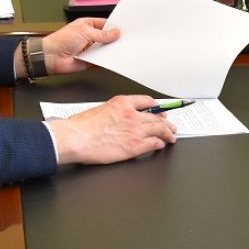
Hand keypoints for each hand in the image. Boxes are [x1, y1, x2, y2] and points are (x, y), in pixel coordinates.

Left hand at [42, 17, 119, 75]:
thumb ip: (102, 34)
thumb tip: (115, 32)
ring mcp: (90, 48)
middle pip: (106, 37)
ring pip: (105, 49)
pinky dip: (107, 60)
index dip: (114, 26)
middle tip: (125, 39)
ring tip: (121, 48)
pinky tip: (113, 58)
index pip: (105, 24)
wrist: (51, 57)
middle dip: (114, 39)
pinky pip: (101, 60)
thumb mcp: (85, 32)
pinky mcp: (90, 60)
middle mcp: (89, 36)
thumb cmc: (61, 40)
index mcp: (87, 25)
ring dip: (110, 49)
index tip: (124, 29)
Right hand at [47, 94, 177, 164]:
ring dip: (168, 133)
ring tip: (172, 136)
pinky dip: (160, 143)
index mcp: (122, 103)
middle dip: (166, 122)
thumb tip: (121, 118)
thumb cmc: (81, 126)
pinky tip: (161, 145)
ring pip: (159, 129)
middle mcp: (132, 115)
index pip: (147, 101)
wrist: (75, 138)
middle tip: (171, 125)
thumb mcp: (100, 109)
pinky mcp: (134, 146)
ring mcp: (135, 131)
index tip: (161, 110)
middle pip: (157, 117)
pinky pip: (154, 143)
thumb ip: (115, 112)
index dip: (157, 107)